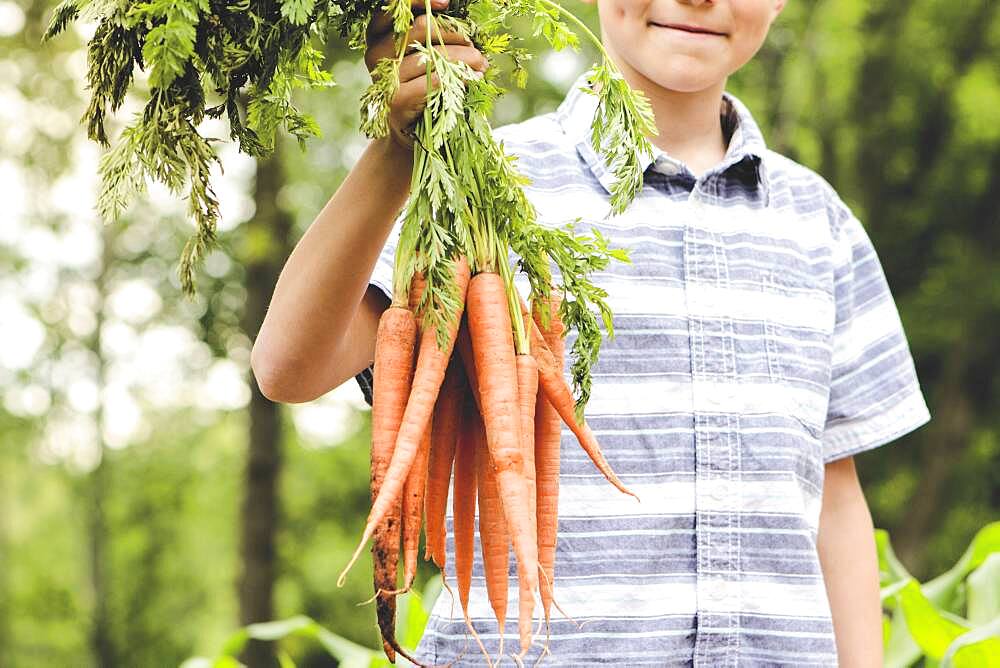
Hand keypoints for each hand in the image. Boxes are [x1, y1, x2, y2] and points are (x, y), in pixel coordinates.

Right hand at [364, 0, 487, 150]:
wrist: (409, 132)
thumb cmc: (419, 87)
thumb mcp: (420, 55)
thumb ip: (429, 34)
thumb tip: (452, 11)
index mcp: (377, 35)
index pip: (394, 7)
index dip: (421, 0)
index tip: (446, 2)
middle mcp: (376, 53)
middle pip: (421, 27)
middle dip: (455, 33)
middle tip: (475, 46)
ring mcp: (384, 78)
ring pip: (433, 55)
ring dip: (465, 57)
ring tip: (481, 64)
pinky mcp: (396, 101)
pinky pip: (434, 81)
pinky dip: (458, 79)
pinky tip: (472, 79)